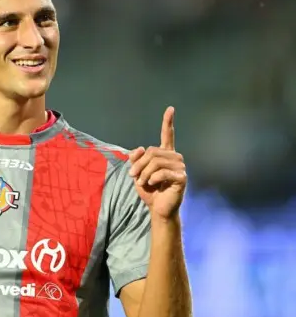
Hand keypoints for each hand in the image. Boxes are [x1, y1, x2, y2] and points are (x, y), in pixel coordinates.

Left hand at [128, 106, 186, 220]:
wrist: (157, 208)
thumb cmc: (149, 190)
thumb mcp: (137, 172)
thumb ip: (136, 159)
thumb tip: (139, 148)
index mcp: (165, 154)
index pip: (167, 135)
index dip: (168, 122)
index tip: (171, 109)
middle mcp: (175, 157)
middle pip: (152, 151)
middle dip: (139, 164)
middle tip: (134, 176)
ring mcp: (180, 166)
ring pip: (155, 162)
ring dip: (144, 173)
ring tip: (144, 182)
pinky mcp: (182, 177)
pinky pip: (161, 172)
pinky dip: (152, 179)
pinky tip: (153, 184)